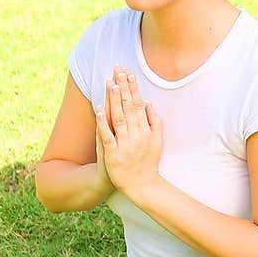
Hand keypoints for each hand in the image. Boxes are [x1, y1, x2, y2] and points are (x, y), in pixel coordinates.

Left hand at [96, 67, 162, 199]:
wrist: (142, 186)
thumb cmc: (148, 163)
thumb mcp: (158, 141)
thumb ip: (155, 122)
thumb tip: (148, 103)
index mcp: (146, 131)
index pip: (138, 105)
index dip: (133, 88)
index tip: (128, 73)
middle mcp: (136, 135)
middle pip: (128, 107)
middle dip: (123, 88)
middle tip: (118, 71)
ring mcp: (125, 145)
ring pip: (118, 118)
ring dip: (114, 100)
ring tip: (111, 84)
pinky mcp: (114, 155)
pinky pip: (108, 136)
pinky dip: (103, 123)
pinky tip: (99, 110)